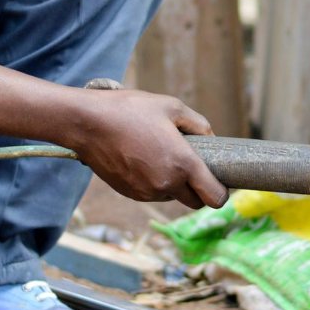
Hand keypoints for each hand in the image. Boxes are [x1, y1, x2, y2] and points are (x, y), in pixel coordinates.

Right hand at [73, 88, 228, 209]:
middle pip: (195, 202)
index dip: (222, 191)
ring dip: (175, 184)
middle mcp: (166, 184)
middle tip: (194, 165)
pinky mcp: (130, 193)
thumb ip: (199, 125)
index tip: (219, 178)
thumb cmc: (131, 110)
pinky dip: (155, 183)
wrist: (88, 123)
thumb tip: (211, 140)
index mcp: (182, 164)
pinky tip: (145, 159)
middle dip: (199, 188)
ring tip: (163, 155)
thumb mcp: (172, 106)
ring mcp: (146, 192)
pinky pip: (152, 194)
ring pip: (172, 197)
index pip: (215, 198)